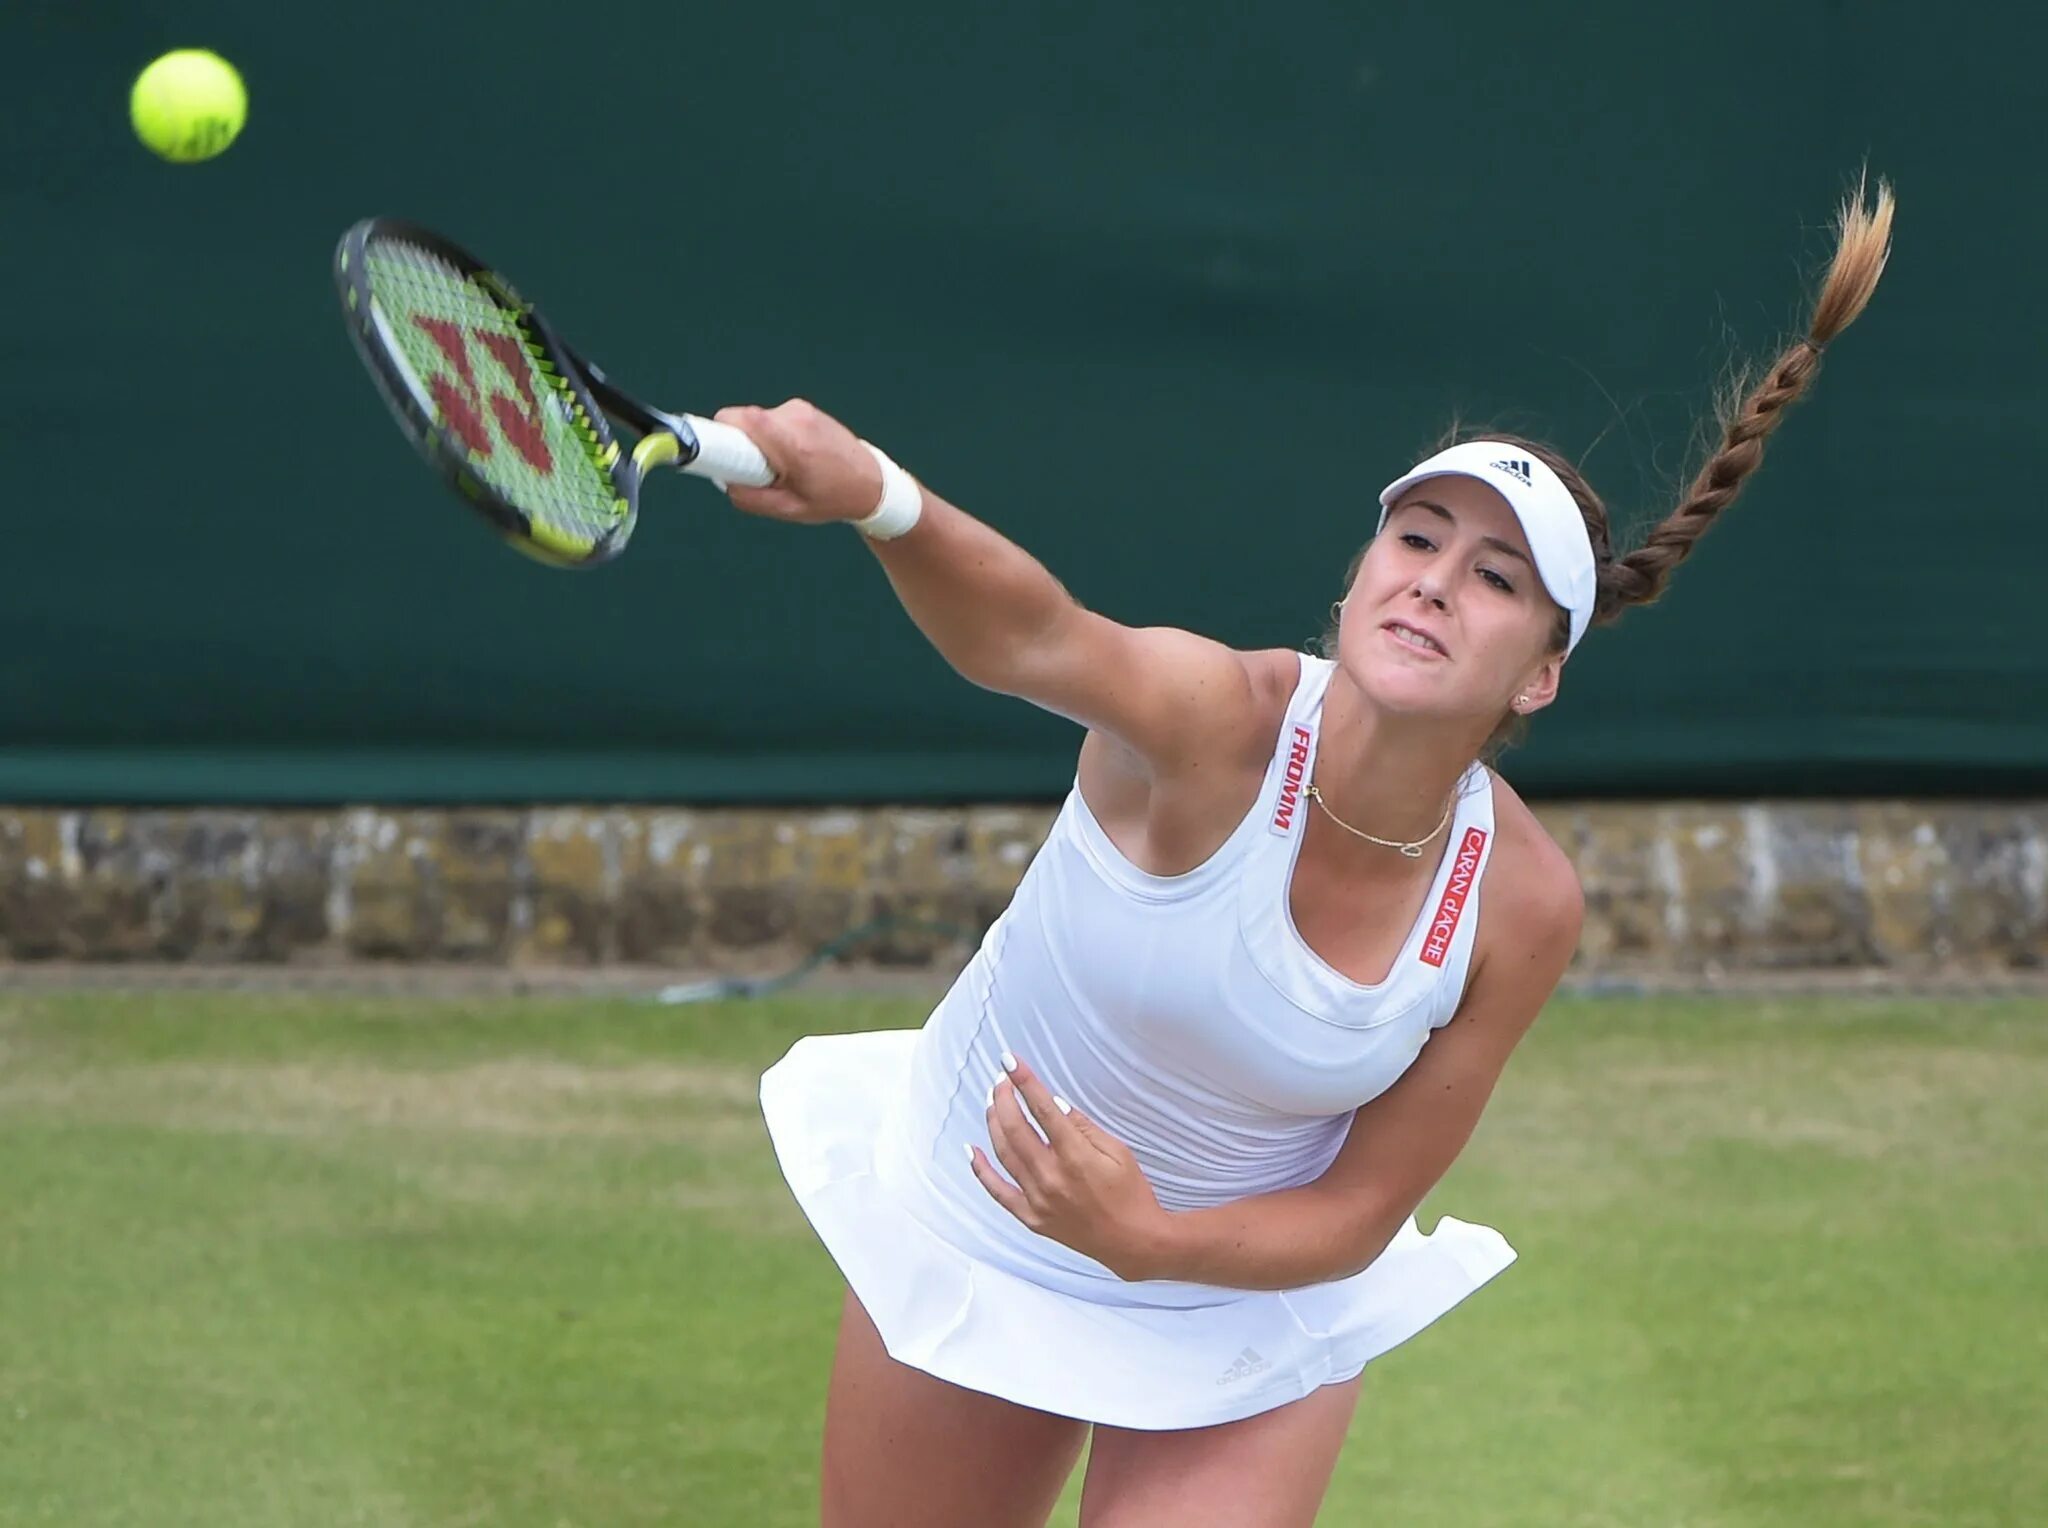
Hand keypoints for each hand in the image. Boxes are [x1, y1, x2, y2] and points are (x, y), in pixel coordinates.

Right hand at [710, 398, 883, 525]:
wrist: (872, 483)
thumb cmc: (832, 499)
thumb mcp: (788, 510)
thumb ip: (751, 498)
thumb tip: (723, 481)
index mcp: (791, 443)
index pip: (738, 419)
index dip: (717, 431)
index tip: (708, 448)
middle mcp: (795, 419)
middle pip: (743, 420)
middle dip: (738, 444)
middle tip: (753, 470)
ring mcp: (800, 410)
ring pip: (757, 420)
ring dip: (758, 441)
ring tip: (781, 467)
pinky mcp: (804, 409)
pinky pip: (772, 419)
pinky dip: (772, 436)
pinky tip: (792, 457)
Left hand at [968, 1055, 1172, 1281]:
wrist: (1134, 1242)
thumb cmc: (1131, 1193)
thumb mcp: (1117, 1151)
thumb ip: (1082, 1126)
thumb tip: (1053, 1105)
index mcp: (1075, 1156)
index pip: (1042, 1108)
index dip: (1024, 1081)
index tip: (1010, 1060)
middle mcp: (1051, 1177)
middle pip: (1015, 1128)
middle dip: (1004, 1097)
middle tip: (1002, 1080)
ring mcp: (1038, 1200)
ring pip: (1003, 1153)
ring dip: (994, 1123)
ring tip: (992, 1102)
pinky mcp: (1032, 1218)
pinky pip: (998, 1192)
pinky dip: (981, 1171)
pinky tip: (970, 1150)